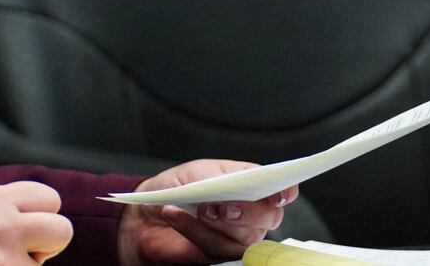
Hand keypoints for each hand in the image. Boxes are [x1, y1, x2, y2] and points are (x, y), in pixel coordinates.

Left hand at [116, 160, 296, 264]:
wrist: (145, 214)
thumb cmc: (175, 188)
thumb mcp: (194, 173)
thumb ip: (220, 176)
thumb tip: (241, 180)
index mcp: (249, 186)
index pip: (279, 191)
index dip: (284, 192)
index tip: (277, 194)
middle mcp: (251, 214)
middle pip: (268, 217)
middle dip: (246, 212)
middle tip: (219, 206)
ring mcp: (238, 238)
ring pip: (243, 237)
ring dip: (214, 223)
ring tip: (189, 207)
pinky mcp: (220, 256)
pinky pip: (217, 249)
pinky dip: (193, 229)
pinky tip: (174, 214)